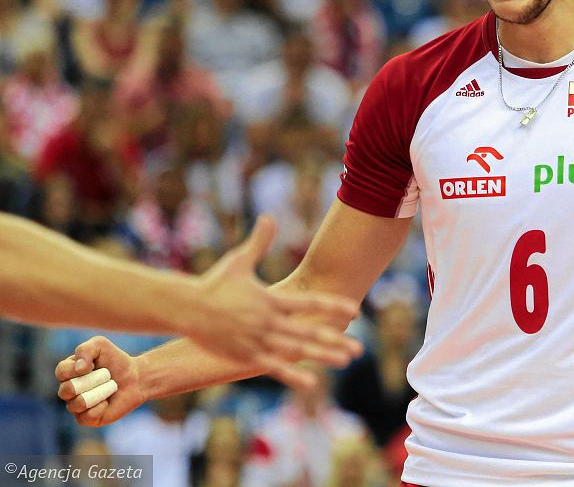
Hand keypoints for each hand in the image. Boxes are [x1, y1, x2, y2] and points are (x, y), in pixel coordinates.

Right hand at [56, 337, 142, 426]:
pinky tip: (107, 402)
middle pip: (67, 390)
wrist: (136, 378)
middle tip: (106, 376)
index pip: (61, 372)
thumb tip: (79, 369)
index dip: (78, 368)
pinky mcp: (86, 419)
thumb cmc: (116, 361)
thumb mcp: (100, 345)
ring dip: (100, 392)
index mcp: (67, 372)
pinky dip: (102, 406)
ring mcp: (75, 406)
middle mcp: (68, 390)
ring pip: (78, 403)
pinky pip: (88, 416)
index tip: (94, 364)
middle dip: (93, 381)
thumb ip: (85, 350)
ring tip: (108, 388)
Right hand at [187, 216, 364, 385]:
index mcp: (270, 300)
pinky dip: (293, 376)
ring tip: (345, 361)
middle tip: (360, 349)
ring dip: (322, 356)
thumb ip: (258, 243)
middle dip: (335, 340)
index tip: (355, 310)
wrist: (185, 308)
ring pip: (296, 351)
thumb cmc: (214, 284)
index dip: (332, 306)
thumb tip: (269, 218)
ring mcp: (258, 340)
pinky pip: (274, 367)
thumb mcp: (238, 261)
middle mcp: (268, 321)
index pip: (309, 303)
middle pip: (308, 331)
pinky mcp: (246, 355)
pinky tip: (312, 384)